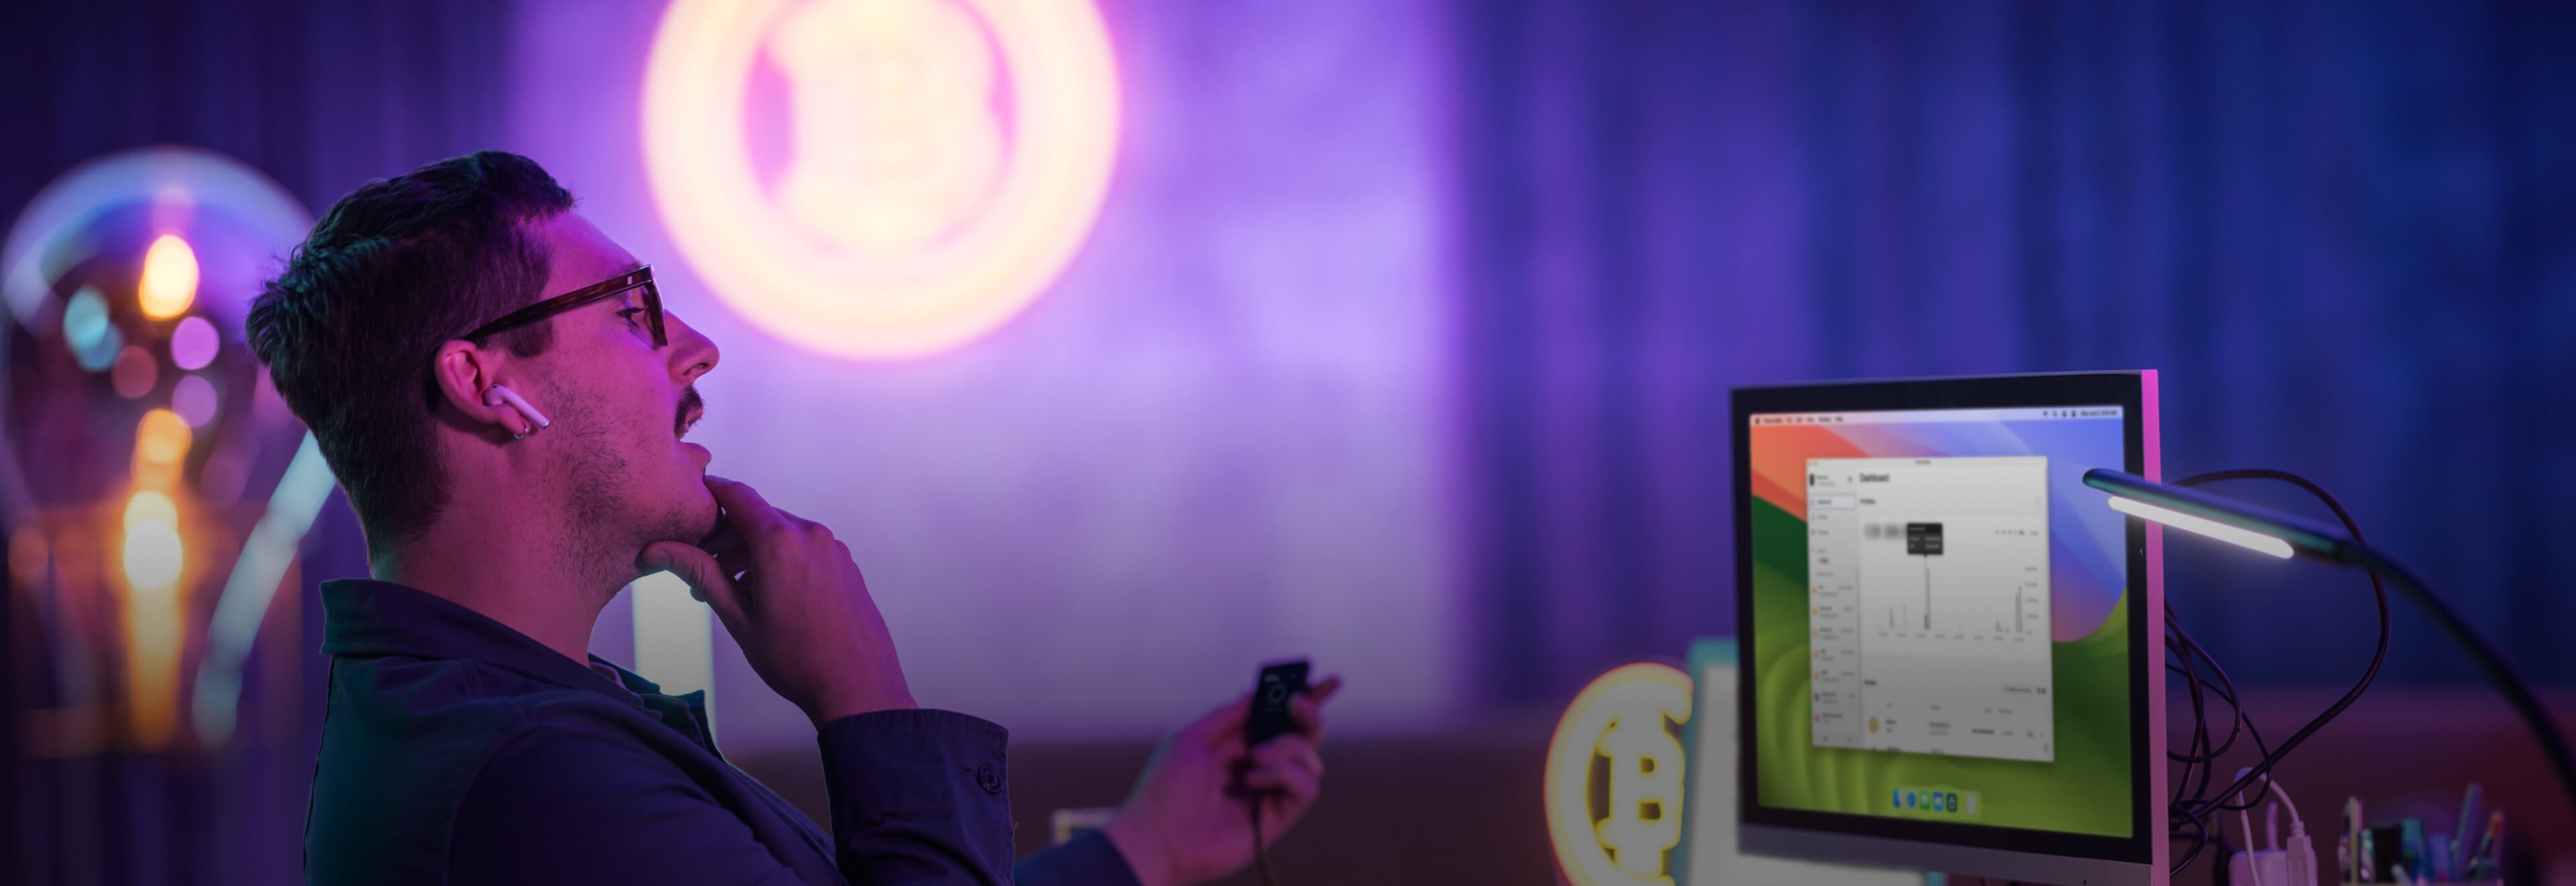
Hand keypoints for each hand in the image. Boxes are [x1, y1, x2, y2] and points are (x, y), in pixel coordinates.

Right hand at [640, 475, 914, 725]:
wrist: (857, 686)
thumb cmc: (798, 658)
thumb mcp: (738, 616)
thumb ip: (700, 574)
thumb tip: (658, 550)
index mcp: (781, 541)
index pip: (738, 496)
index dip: (711, 493)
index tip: (691, 500)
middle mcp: (811, 535)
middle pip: (759, 516)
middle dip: (726, 536)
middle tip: (701, 565)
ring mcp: (833, 549)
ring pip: (782, 534)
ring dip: (752, 550)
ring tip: (731, 589)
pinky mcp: (845, 565)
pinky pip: (805, 549)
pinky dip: (780, 559)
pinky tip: (766, 594)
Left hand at [1101, 676, 1342, 885]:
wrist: (1157, 835)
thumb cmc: (1165, 788)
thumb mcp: (1193, 737)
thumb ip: (1229, 715)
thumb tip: (1257, 693)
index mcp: (1236, 745)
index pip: (1278, 718)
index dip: (1305, 699)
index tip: (1327, 681)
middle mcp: (1257, 766)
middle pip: (1303, 735)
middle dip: (1310, 713)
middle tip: (1300, 702)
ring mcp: (1269, 791)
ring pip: (1309, 758)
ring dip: (1287, 747)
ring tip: (1255, 757)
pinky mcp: (1277, 816)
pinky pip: (1306, 787)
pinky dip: (1283, 774)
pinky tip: (1252, 780)